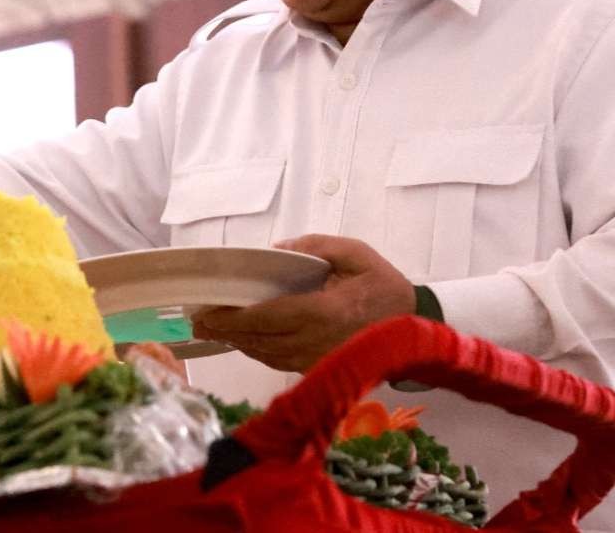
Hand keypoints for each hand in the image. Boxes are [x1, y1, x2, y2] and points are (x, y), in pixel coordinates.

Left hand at [191, 234, 414, 372]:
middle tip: (199, 322)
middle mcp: (315, 341)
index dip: (235, 318)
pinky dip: (259, 352)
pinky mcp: (320, 368)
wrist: (415, 325)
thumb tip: (278, 249)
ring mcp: (318, 360)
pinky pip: (280, 362)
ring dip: (239, 343)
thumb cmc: (383, 285)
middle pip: (260, 340)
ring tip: (214, 330)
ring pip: (267, 355)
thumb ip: (316, 246)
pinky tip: (245, 341)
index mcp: (323, 312)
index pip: (268, 317)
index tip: (209, 313)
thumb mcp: (355, 252)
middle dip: (227, 332)